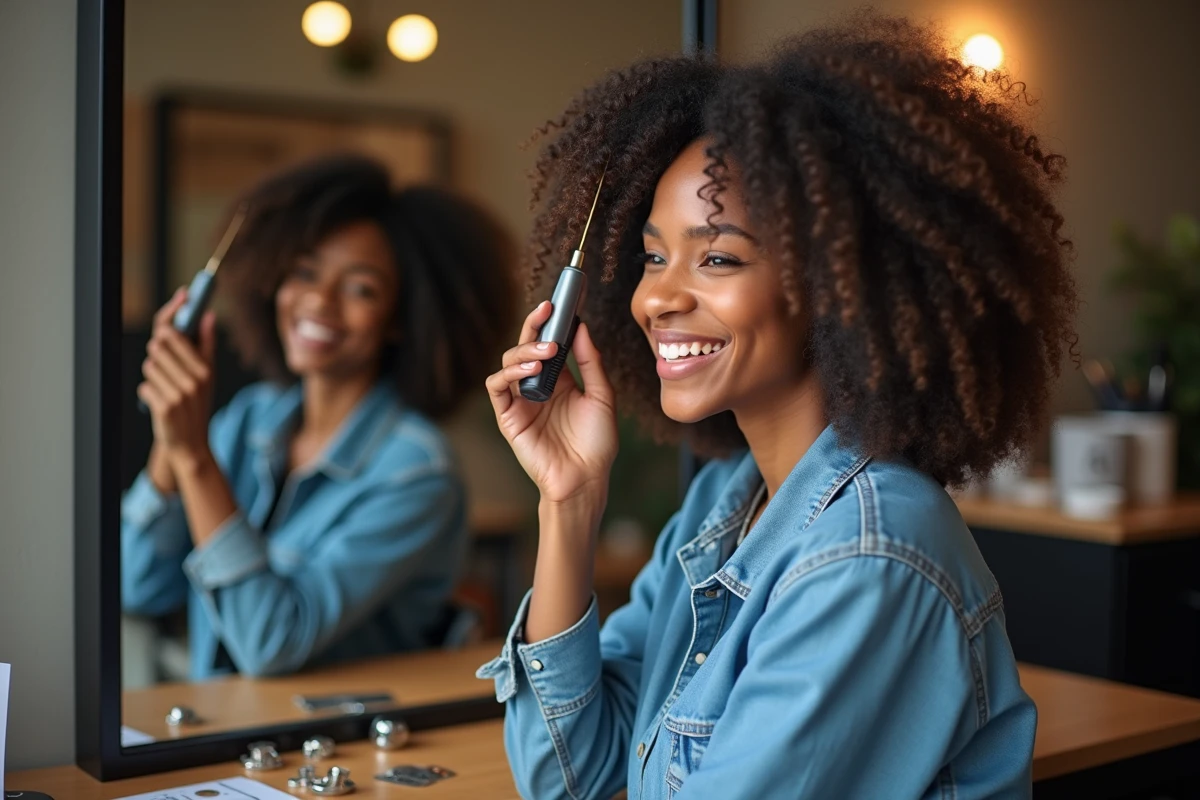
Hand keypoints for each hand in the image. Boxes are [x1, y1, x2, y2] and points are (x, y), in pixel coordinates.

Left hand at [137, 288, 216, 466]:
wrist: (191, 443)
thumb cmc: (197, 405)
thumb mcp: (208, 375)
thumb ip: (206, 344)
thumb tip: (208, 315)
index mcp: (205, 370)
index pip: (177, 333)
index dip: (173, 314)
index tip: (182, 295)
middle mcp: (193, 380)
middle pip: (158, 346)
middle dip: (159, 352)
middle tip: (167, 364)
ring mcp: (178, 394)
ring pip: (149, 365)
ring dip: (153, 375)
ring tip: (166, 388)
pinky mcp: (162, 407)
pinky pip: (144, 386)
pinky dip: (148, 392)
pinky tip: (160, 402)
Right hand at [486, 301, 618, 506]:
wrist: (585, 479)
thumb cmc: (596, 444)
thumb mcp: (602, 396)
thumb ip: (591, 362)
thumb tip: (581, 327)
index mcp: (559, 379)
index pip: (548, 342)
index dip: (551, 322)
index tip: (562, 302)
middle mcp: (537, 386)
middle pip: (525, 345)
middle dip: (534, 326)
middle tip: (548, 312)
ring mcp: (520, 400)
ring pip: (508, 361)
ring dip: (525, 350)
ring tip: (547, 352)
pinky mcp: (507, 416)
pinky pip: (496, 386)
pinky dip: (509, 372)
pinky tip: (531, 369)